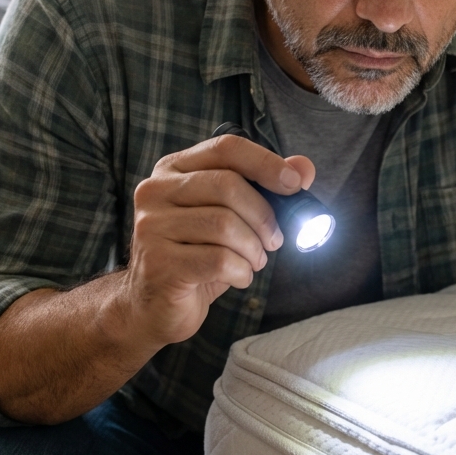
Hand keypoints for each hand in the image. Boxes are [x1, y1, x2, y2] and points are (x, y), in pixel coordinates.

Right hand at [122, 133, 314, 348]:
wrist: (154, 306)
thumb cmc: (198, 256)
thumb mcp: (232, 218)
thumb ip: (265, 188)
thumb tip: (304, 167)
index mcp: (174, 169)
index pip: (226, 148)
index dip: (266, 162)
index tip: (294, 184)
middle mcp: (155, 191)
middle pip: (228, 185)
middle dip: (264, 215)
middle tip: (275, 240)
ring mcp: (151, 226)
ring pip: (225, 224)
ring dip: (254, 248)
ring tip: (254, 261)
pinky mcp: (158, 262)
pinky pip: (218, 260)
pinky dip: (241, 271)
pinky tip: (238, 277)